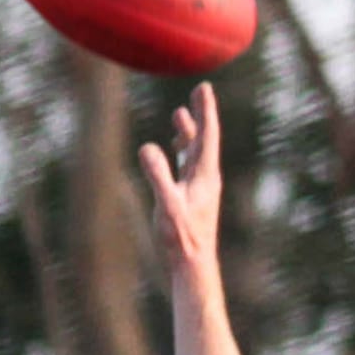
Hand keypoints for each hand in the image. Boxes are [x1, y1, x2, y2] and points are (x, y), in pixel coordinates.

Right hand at [138, 83, 221, 271]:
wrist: (193, 266)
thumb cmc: (181, 238)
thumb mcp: (166, 204)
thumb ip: (157, 175)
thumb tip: (147, 148)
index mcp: (204, 174)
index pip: (208, 134)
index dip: (205, 110)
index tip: (204, 87)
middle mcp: (206, 178)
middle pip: (205, 139)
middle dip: (200, 115)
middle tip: (200, 92)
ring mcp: (201, 188)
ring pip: (196, 152)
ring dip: (189, 132)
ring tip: (181, 116)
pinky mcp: (193, 199)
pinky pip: (189, 167)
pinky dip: (182, 152)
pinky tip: (174, 150)